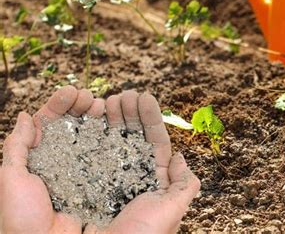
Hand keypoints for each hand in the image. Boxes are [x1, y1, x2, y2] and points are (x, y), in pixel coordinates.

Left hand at [0, 86, 103, 233]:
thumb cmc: (20, 217)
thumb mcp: (10, 178)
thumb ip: (17, 146)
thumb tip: (25, 115)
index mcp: (39, 158)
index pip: (49, 124)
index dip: (60, 105)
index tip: (71, 92)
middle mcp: (63, 162)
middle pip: (74, 126)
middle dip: (82, 107)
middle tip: (91, 99)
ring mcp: (83, 171)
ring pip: (92, 137)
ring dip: (99, 118)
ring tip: (105, 107)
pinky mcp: (101, 182)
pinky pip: (108, 157)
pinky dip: (113, 139)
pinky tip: (117, 127)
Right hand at [84, 90, 200, 233]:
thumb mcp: (171, 210)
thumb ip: (184, 185)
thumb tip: (182, 158)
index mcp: (151, 179)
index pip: (153, 141)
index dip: (150, 118)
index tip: (145, 96)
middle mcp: (128, 175)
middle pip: (130, 135)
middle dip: (128, 112)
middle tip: (124, 94)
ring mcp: (105, 176)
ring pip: (109, 139)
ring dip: (109, 117)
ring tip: (108, 100)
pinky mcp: (81, 180)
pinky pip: (84, 151)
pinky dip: (85, 131)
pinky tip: (88, 116)